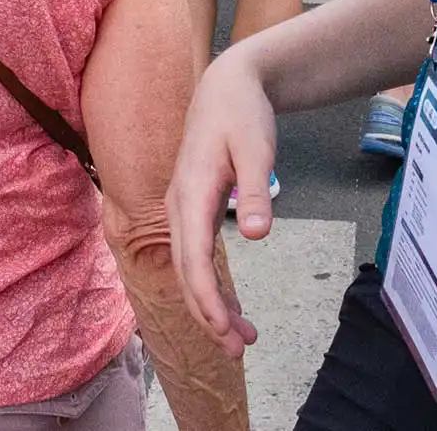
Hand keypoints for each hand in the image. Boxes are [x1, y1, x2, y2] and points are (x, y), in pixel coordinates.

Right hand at [167, 46, 277, 356]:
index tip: (226, 332)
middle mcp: (179, 206)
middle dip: (210, 315)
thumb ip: (257, 190)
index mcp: (191, 194)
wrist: (228, 85)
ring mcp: (182, 209)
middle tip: (240, 350)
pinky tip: (231, 308)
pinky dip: (211, 286)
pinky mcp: (192, 209)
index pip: (193, 260)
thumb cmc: (242, 114)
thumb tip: (256, 234)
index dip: (207, 300)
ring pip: (190, 270)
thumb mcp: (257, 147)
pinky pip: (196, 258)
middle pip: (187, 273)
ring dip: (211, 306)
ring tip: (243, 339)